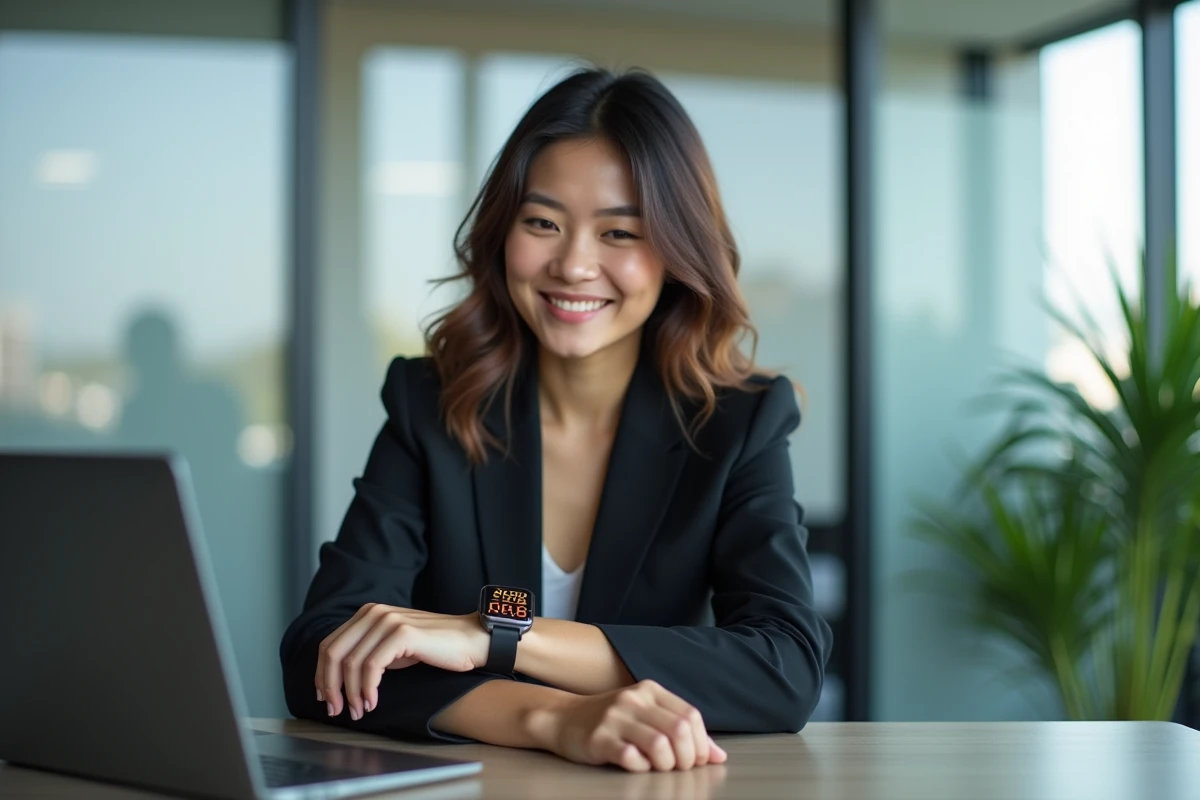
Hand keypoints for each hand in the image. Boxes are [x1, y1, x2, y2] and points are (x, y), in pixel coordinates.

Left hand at [315, 603, 489, 719]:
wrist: (470, 640)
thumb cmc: (434, 648)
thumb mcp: (393, 648)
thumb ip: (368, 652)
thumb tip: (338, 680)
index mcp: (367, 614)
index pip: (329, 644)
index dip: (322, 675)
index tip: (326, 699)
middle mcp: (374, 612)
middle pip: (333, 652)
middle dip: (329, 686)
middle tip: (336, 710)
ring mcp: (388, 620)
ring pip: (350, 662)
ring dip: (350, 693)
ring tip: (358, 711)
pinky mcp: (402, 633)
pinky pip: (372, 666)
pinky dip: (367, 688)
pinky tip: (373, 702)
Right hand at [527, 679, 727, 771]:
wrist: (563, 719)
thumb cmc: (611, 720)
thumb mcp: (646, 715)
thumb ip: (680, 730)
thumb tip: (718, 755)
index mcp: (650, 690)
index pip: (689, 715)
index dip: (701, 742)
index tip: (698, 759)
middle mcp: (634, 699)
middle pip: (678, 729)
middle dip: (688, 757)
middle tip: (680, 768)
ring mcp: (615, 718)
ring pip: (659, 744)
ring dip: (667, 764)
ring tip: (660, 768)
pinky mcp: (599, 738)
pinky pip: (631, 757)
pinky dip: (641, 767)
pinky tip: (637, 765)